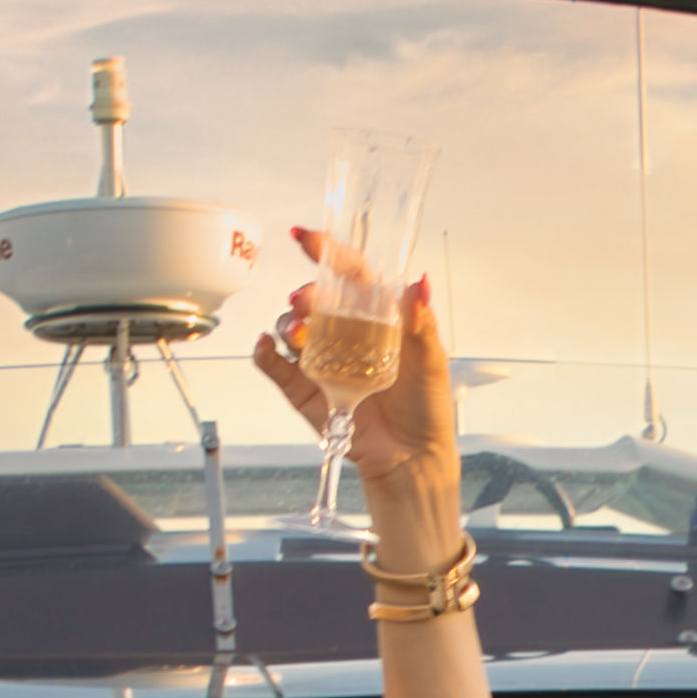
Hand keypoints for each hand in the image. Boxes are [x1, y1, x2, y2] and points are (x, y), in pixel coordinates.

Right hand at [249, 257, 458, 485]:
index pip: (349, 275)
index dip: (328, 253)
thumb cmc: (426, 407)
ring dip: (287, 322)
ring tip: (296, 331)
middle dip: (306, 294)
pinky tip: (266, 346)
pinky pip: (274, 365)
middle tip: (307, 301)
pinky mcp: (305, 390)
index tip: (307, 239)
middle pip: (315, 300)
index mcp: (377, 318)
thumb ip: (421, 321)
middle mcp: (346, 333)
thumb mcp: (432, 360)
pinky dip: (264, 353)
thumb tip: (420, 282)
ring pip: (292, 328)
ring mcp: (323, 360)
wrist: (411, 458)